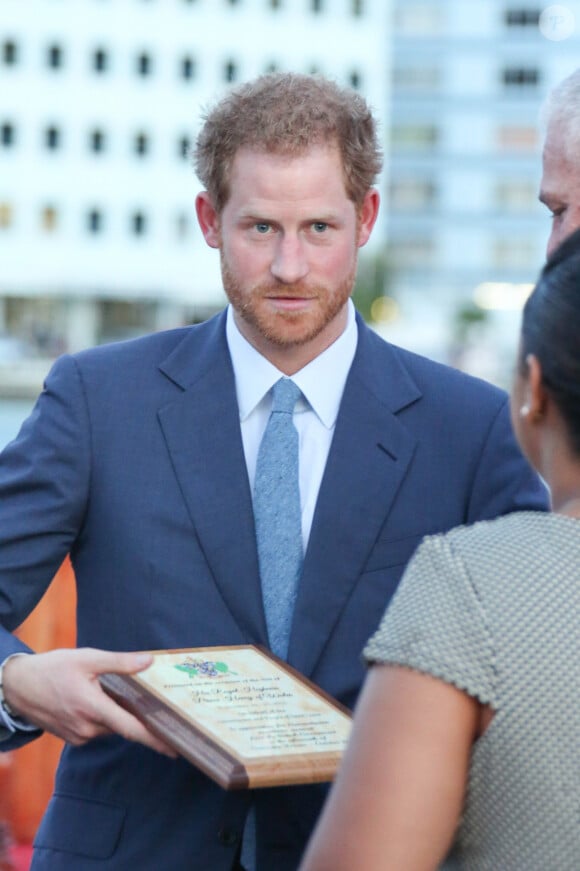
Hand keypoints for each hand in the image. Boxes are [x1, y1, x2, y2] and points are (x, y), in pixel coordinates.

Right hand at [3, 648, 176, 757]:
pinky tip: (96, 700)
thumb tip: (149, 662)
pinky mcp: (73, 737)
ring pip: (110, 726)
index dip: (154, 739)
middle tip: (153, 706)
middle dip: (137, 717)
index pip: (131, 729)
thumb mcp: (87, 658)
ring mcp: (79, 736)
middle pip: (123, 726)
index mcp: (92, 708)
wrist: (18, 686)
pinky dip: (103, 717)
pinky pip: (97, 729)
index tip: (174, 747)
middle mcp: (87, 727)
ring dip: (117, 714)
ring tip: (110, 692)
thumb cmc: (53, 669)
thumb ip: (120, 662)